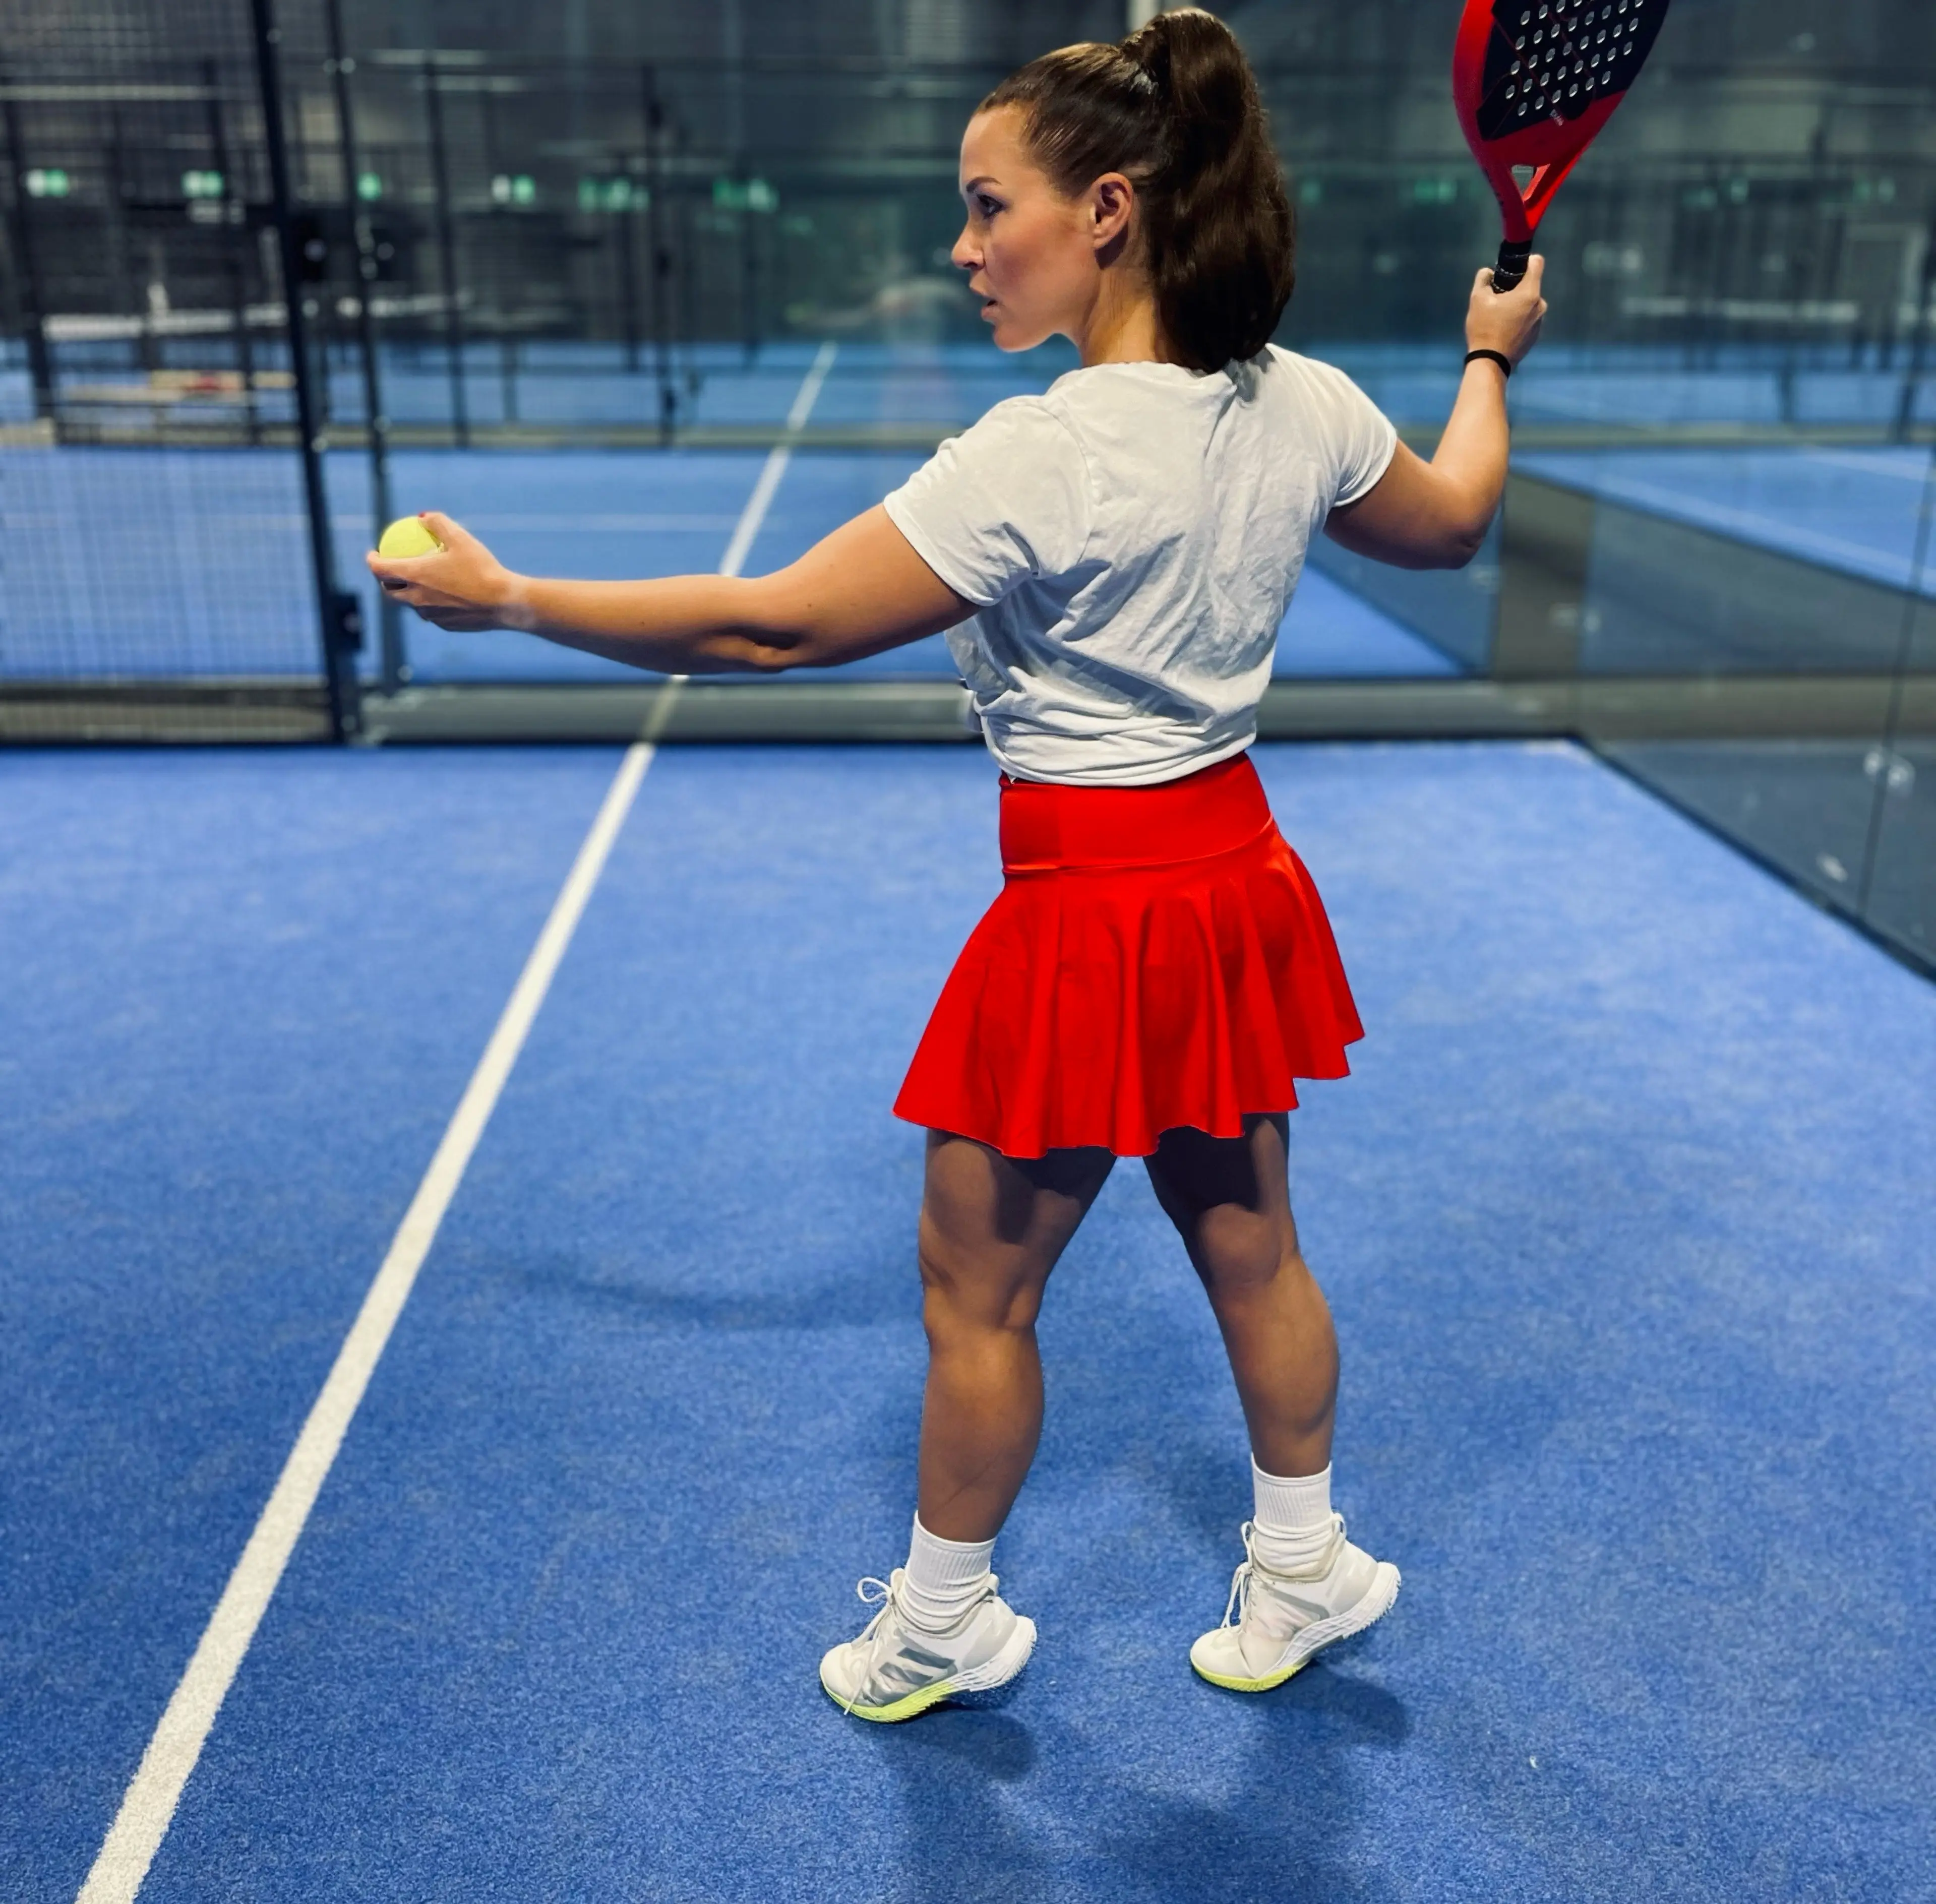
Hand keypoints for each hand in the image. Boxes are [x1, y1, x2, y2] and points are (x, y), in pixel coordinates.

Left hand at [364, 512, 524, 631]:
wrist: (504, 602)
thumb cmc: (482, 568)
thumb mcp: (461, 538)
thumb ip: (438, 523)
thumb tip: (422, 517)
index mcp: (415, 575)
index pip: (379, 570)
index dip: (372, 561)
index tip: (374, 554)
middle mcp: (417, 598)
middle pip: (390, 592)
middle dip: (385, 581)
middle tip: (392, 570)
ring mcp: (431, 615)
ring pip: (412, 604)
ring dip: (409, 593)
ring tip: (420, 582)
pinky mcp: (445, 625)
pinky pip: (432, 613)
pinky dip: (432, 603)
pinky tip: (444, 596)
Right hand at [1465, 254, 1546, 367]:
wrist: (1491, 363)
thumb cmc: (1485, 328)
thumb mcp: (1477, 299)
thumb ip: (1483, 279)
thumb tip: (1488, 272)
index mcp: (1530, 292)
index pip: (1537, 263)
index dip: (1525, 261)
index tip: (1513, 269)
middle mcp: (1540, 305)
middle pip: (1530, 286)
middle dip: (1516, 288)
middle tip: (1497, 299)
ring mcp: (1539, 322)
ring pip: (1528, 304)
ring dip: (1516, 305)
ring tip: (1498, 318)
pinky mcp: (1535, 336)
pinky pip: (1527, 320)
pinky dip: (1518, 320)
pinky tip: (1503, 330)